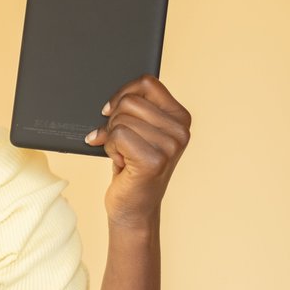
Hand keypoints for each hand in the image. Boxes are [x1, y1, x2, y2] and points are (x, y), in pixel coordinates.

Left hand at [83, 75, 191, 228]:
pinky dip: (110, 148)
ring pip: (121, 119)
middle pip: (129, 101)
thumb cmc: (132, 166)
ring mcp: (171, 146)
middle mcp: (181, 130)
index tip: (110, 110)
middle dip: (113, 121)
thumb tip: (109, 100)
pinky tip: (120, 162)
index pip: (147, 82)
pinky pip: (117, 135)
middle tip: (119, 142)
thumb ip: (133, 109)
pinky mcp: (154, 160)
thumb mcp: (138, 131)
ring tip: (123, 155)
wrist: (133, 206)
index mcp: (180, 117)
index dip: (122, 93)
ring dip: (112, 138)